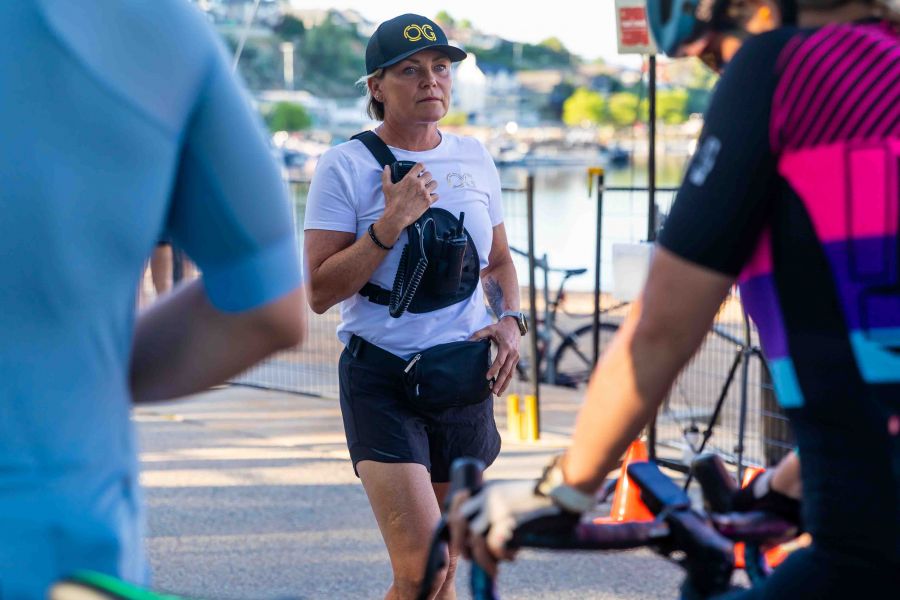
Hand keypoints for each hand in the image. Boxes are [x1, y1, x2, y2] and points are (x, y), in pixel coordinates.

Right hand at [377, 163, 437, 242]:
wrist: (397, 217)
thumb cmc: (392, 202)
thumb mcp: (387, 187)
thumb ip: (386, 175)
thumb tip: (386, 167)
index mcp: (409, 178)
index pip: (420, 166)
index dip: (422, 166)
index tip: (422, 169)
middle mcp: (418, 184)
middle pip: (429, 174)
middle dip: (427, 177)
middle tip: (424, 181)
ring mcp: (424, 193)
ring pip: (434, 184)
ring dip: (431, 185)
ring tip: (428, 189)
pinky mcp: (428, 202)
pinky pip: (436, 195)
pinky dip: (434, 196)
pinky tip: (429, 197)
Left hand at [447, 480, 579, 577]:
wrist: (562, 492)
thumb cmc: (544, 499)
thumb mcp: (516, 497)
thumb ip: (502, 510)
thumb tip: (489, 537)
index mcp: (489, 488)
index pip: (458, 503)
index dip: (454, 523)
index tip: (459, 538)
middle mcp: (488, 496)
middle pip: (459, 519)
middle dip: (459, 541)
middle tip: (468, 557)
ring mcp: (497, 507)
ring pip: (474, 536)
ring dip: (481, 556)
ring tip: (493, 567)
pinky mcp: (508, 519)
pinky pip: (494, 544)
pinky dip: (501, 555)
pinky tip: (511, 557)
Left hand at [469, 318, 519, 394]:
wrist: (514, 325)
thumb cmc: (500, 328)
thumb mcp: (489, 328)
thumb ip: (478, 334)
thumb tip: (466, 341)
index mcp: (506, 346)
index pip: (500, 361)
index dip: (493, 370)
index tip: (487, 377)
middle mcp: (513, 353)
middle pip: (506, 371)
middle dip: (500, 382)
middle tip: (493, 391)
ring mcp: (516, 357)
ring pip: (511, 374)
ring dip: (504, 384)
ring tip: (497, 393)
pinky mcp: (516, 359)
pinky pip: (512, 372)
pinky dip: (507, 380)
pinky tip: (502, 387)